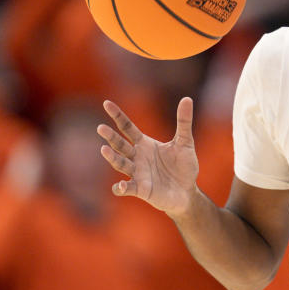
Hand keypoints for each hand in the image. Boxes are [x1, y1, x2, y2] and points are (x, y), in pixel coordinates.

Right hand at [98, 97, 198, 215]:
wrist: (187, 191)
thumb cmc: (184, 167)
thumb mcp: (185, 142)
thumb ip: (184, 122)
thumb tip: (187, 98)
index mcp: (144, 144)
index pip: (127, 127)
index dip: (118, 116)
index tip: (106, 103)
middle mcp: (137, 157)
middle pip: (120, 145)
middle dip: (111, 137)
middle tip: (101, 128)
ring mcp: (137, 173)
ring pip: (121, 164)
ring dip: (113, 158)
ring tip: (104, 150)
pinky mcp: (141, 189)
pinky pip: (128, 188)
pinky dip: (122, 188)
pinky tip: (120, 186)